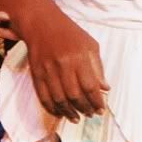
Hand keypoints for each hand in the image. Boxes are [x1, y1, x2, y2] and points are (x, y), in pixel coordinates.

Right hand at [18, 6, 109, 121]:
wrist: (42, 24)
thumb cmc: (71, 34)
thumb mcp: (90, 45)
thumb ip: (98, 67)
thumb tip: (105, 88)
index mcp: (79, 57)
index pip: (90, 86)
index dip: (96, 101)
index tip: (101, 109)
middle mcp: (63, 65)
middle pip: (74, 95)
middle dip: (84, 108)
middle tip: (90, 114)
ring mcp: (47, 70)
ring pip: (59, 99)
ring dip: (69, 112)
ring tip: (77, 118)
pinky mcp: (36, 74)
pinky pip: (43, 97)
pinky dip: (52, 108)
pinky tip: (60, 113)